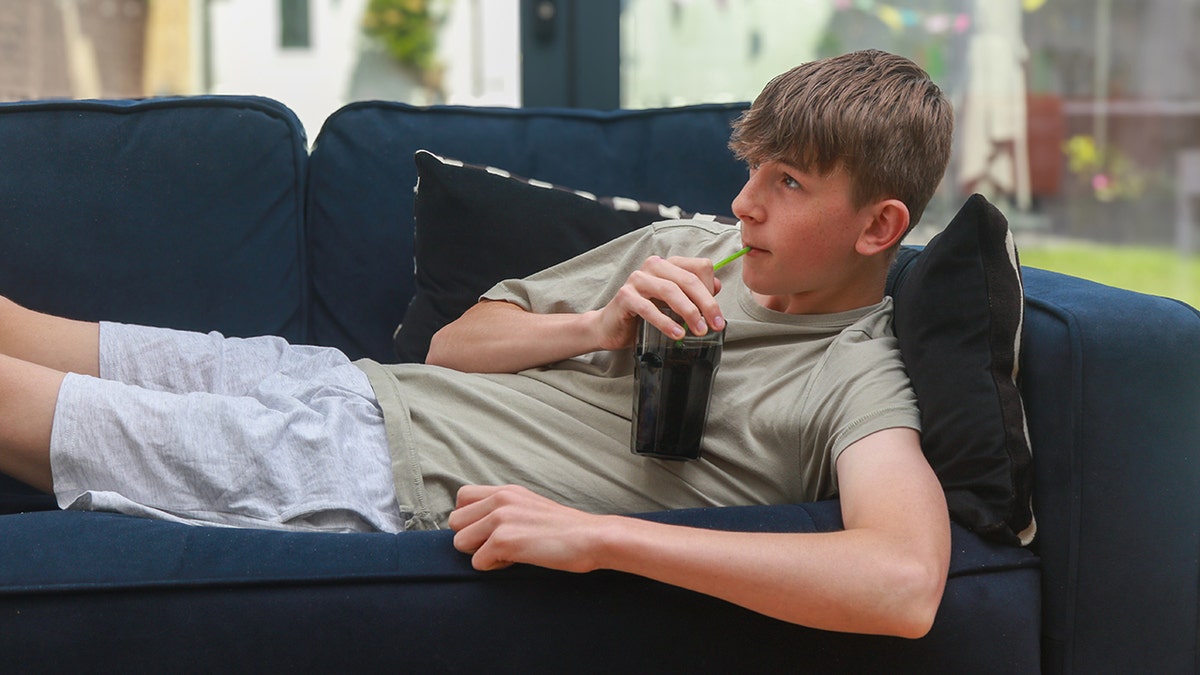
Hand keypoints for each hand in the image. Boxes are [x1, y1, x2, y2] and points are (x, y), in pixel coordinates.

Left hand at [448, 484, 613, 572]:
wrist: (591, 538)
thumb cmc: (565, 529)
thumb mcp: (531, 506)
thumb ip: (505, 509)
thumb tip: (479, 526)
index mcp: (506, 490)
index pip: (461, 497)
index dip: (469, 518)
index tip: (487, 531)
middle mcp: (500, 499)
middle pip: (454, 522)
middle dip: (471, 538)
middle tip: (497, 546)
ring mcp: (500, 519)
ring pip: (460, 542)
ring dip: (479, 554)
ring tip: (507, 554)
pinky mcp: (503, 541)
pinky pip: (477, 562)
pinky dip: (494, 567)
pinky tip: (517, 561)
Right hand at [594, 255, 724, 351]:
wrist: (612, 327)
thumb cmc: (644, 315)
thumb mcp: (673, 304)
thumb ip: (693, 293)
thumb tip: (717, 286)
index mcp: (669, 265)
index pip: (700, 267)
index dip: (711, 291)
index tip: (716, 316)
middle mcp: (654, 266)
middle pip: (688, 279)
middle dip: (706, 304)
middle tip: (715, 325)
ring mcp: (637, 279)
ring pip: (670, 290)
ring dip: (688, 312)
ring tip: (698, 330)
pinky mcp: (625, 296)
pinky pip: (648, 308)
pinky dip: (665, 322)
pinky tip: (676, 333)